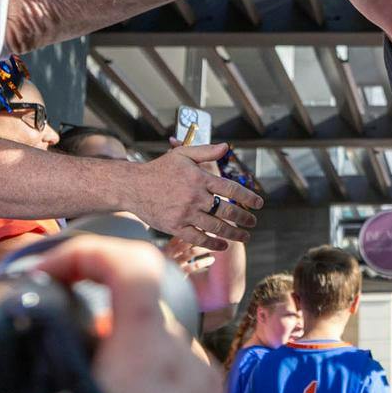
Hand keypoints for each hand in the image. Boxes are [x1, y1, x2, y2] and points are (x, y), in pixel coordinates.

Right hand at [129, 142, 260, 247]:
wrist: (132, 186)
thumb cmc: (159, 169)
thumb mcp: (182, 154)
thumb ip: (206, 151)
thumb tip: (227, 147)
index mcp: (199, 178)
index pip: (231, 189)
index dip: (248, 197)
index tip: (260, 204)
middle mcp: (195, 196)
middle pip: (227, 211)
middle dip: (244, 218)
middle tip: (253, 222)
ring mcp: (185, 213)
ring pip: (216, 227)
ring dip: (234, 233)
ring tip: (245, 236)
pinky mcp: (175, 227)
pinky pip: (199, 238)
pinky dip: (213, 243)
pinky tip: (224, 246)